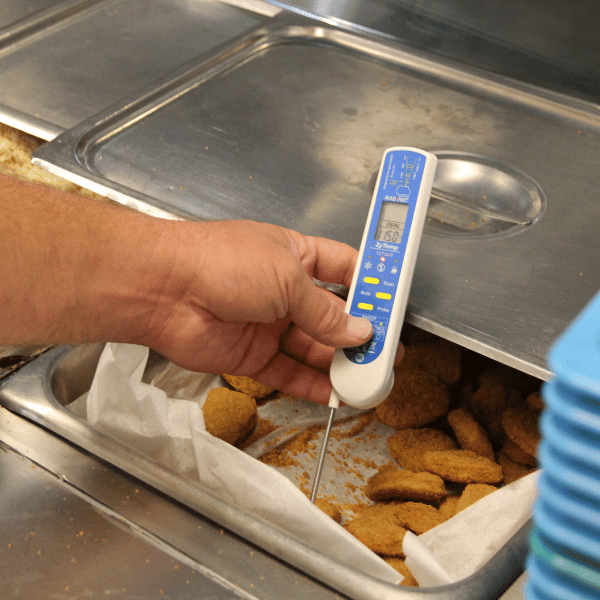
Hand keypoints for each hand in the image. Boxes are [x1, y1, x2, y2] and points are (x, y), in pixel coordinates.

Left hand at [141, 220, 385, 403]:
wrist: (164, 290)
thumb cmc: (218, 262)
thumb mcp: (287, 278)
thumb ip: (325, 310)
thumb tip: (358, 329)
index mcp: (296, 255)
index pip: (346, 269)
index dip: (371, 286)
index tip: (393, 304)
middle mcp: (284, 290)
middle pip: (333, 314)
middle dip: (359, 334)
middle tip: (385, 352)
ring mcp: (268, 323)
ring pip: (314, 348)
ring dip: (340, 364)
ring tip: (367, 379)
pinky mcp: (251, 354)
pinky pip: (289, 373)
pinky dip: (313, 385)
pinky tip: (335, 393)